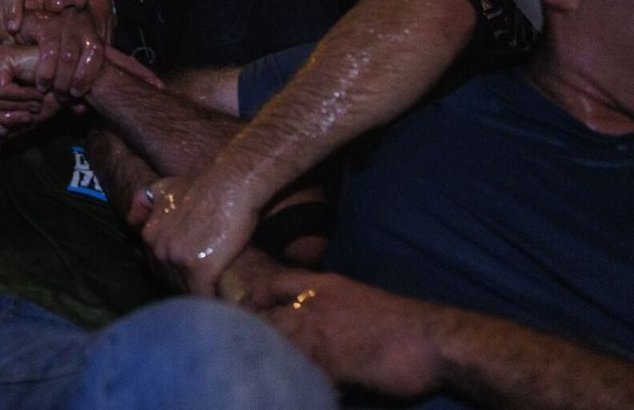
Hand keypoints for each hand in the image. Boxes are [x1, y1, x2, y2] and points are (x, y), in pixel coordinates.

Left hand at [0, 44, 60, 136]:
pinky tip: (37, 93)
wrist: (76, 81)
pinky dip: (20, 99)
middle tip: (28, 118)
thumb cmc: (53, 98)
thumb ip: (1, 126)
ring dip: (14, 110)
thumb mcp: (24, 118)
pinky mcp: (1, 57)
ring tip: (34, 105)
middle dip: (2, 121)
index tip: (8, 133)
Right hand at [17, 12, 106, 96]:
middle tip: (63, 96)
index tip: (78, 92)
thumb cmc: (50, 52)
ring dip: (59, 79)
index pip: (98, 51)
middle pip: (85, 56)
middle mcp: (78, 24)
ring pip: (68, 56)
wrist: (27, 28)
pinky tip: (41, 83)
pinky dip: (45, 72)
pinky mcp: (42, 24)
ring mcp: (61, 22)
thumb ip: (75, 85)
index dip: (89, 74)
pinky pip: (49, 51)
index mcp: (89, 31)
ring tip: (50, 91)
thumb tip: (82, 109)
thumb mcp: (67, 67)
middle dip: (72, 81)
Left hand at [132, 169, 260, 295]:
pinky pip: (202, 296)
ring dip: (198, 296)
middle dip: (186, 285)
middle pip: (170, 280)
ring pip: (185, 290)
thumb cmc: (203, 186)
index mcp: (149, 235)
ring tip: (213, 302)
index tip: (191, 273)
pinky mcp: (201, 269)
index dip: (175, 272)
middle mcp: (159, 249)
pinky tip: (221, 307)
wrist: (230, 184)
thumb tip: (130, 220)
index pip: (157, 266)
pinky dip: (211, 302)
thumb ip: (143, 202)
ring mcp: (178, 260)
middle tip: (203, 288)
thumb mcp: (165, 188)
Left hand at [248, 270, 442, 398]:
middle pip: (269, 319)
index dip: (255, 299)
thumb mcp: (361, 302)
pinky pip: (304, 373)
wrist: (435, 338)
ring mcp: (323, 333)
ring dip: (272, 361)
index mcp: (324, 287)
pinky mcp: (335, 362)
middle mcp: (316, 306)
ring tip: (263, 377)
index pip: (274, 284)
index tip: (243, 312)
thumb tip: (310, 326)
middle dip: (254, 335)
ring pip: (281, 345)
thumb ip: (332, 310)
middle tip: (243, 353)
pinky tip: (298, 392)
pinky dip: (297, 383)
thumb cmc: (402, 324)